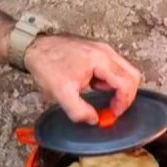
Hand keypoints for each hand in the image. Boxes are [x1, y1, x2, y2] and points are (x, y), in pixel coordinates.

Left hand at [23, 34, 142, 123]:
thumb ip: (79, 110)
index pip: (127, 83)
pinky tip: (93, 86)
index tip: (113, 113)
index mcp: (101, 60)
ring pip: (124, 70)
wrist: (34, 46)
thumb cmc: (47, 64)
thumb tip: (93, 120)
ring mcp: (101, 49)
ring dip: (117, 87)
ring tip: (98, 95)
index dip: (124, 102)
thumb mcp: (61, 94)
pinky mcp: (96, 51)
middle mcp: (105, 52)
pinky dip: (109, 80)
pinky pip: (113, 67)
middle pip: (131, 75)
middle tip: (113, 108)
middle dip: (126, 95)